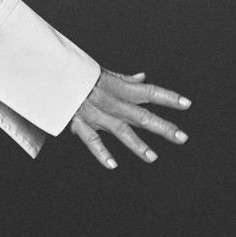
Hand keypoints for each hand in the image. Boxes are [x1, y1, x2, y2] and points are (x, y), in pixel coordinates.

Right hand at [68, 68, 190, 167]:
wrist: (49, 72)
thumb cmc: (77, 72)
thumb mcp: (100, 71)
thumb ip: (124, 79)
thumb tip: (143, 77)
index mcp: (116, 87)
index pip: (147, 91)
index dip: (167, 98)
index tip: (186, 104)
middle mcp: (109, 100)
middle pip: (140, 115)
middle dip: (162, 127)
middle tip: (182, 138)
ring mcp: (94, 112)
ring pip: (119, 129)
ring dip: (137, 144)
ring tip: (152, 157)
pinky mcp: (77, 121)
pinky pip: (91, 138)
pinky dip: (101, 152)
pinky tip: (112, 165)